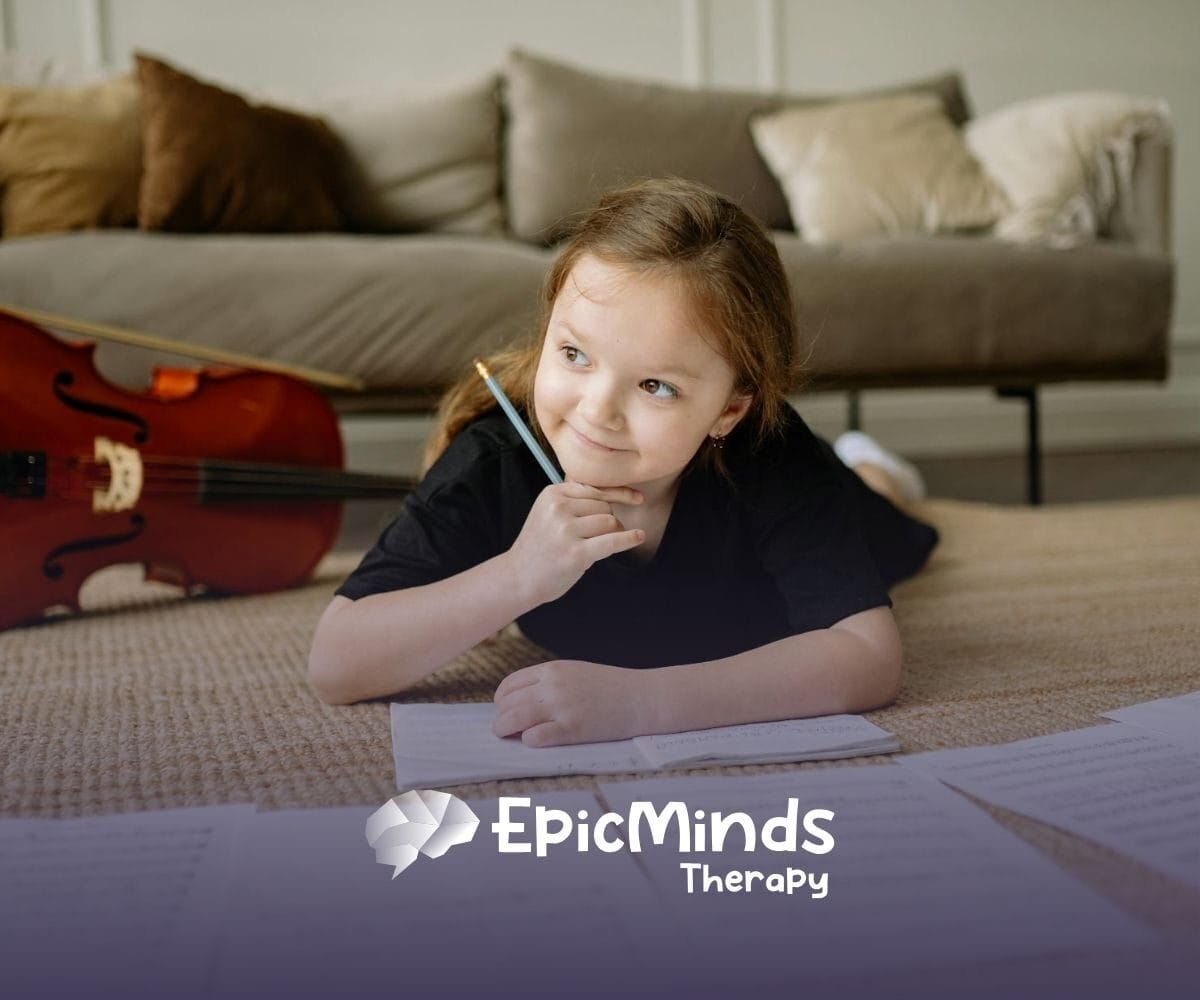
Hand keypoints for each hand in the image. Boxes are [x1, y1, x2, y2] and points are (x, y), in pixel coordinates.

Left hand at [492, 660, 652, 746]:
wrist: (643, 697)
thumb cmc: (611, 687)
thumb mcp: (576, 672)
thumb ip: (549, 682)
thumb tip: (522, 700)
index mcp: (552, 670)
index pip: (509, 685)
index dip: (502, 701)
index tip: (505, 710)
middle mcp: (552, 686)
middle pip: (508, 703)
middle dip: (502, 717)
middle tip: (504, 727)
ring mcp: (561, 707)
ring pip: (513, 720)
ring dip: (505, 730)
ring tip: (508, 736)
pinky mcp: (572, 729)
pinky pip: (534, 737)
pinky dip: (529, 741)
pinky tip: (534, 741)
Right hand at [507, 482, 643, 606]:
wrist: (518, 577)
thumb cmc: (540, 546)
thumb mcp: (549, 513)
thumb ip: (576, 500)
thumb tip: (620, 494)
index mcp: (552, 494)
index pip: (595, 489)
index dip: (618, 494)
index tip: (637, 497)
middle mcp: (558, 508)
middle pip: (605, 506)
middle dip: (608, 521)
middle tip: (595, 537)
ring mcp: (566, 531)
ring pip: (610, 522)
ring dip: (611, 534)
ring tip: (595, 546)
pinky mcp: (576, 553)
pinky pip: (613, 541)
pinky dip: (629, 539)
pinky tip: (638, 537)